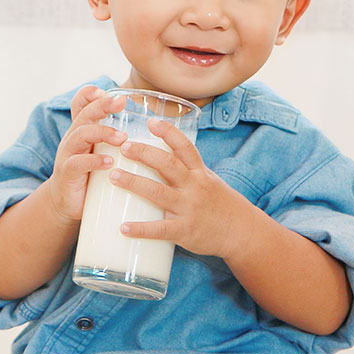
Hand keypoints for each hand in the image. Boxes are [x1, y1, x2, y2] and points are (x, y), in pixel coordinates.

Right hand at [48, 86, 126, 223]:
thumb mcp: (103, 151)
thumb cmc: (92, 174)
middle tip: (121, 102)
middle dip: (102, 105)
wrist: (68, 203)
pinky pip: (77, 163)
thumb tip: (155, 129)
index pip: (81, 104)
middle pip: (84, 114)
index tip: (107, 91)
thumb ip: (119, 138)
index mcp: (83, 129)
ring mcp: (68, 154)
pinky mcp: (67, 174)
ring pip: (81, 135)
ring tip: (122, 137)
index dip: (90, 95)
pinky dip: (94, 161)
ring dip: (102, 132)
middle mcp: (73, 137)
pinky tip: (109, 163)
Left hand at [110, 118, 250, 259]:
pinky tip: (122, 227)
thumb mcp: (207, 179)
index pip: (185, 146)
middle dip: (144, 153)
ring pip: (158, 193)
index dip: (168, 132)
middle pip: (168, 165)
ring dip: (134, 183)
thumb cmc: (219, 203)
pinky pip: (160, 230)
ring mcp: (189, 208)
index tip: (151, 121)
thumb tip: (157, 153)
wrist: (241, 232)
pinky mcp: (184, 231)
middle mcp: (194, 186)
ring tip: (113, 176)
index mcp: (200, 172)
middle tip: (123, 147)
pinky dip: (140, 228)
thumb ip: (185, 168)